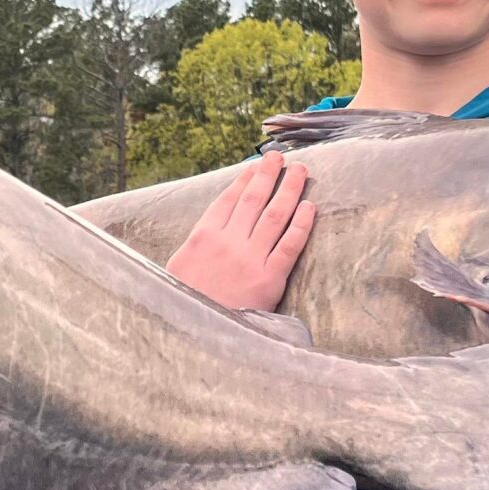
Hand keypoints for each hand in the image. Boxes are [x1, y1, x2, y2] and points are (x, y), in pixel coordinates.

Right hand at [165, 152, 315, 311]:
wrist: (196, 332)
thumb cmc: (184, 301)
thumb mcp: (179, 267)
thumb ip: (196, 245)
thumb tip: (211, 229)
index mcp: (204, 235)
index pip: (228, 199)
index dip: (244, 180)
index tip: (254, 166)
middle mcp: (229, 241)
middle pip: (254, 199)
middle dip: (268, 174)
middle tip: (279, 157)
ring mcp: (251, 258)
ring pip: (275, 214)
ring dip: (289, 189)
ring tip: (300, 171)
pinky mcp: (270, 278)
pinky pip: (290, 245)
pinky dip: (301, 224)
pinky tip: (310, 207)